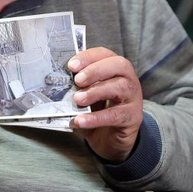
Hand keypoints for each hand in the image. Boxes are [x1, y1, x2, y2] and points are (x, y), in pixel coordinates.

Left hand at [68, 47, 142, 162]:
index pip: (105, 54)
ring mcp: (133, 98)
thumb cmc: (99, 109)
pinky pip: (115, 115)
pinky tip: (80, 120)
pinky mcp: (132, 117)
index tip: (71, 65)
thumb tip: (59, 81)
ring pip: (121, 87)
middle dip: (95, 70)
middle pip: (119, 65)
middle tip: (77, 80)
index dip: (88, 57)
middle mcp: (128, 79)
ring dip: (96, 91)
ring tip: (78, 99)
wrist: (112, 137)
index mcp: (115, 68)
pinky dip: (96, 118)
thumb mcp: (87, 93)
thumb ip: (78, 86)